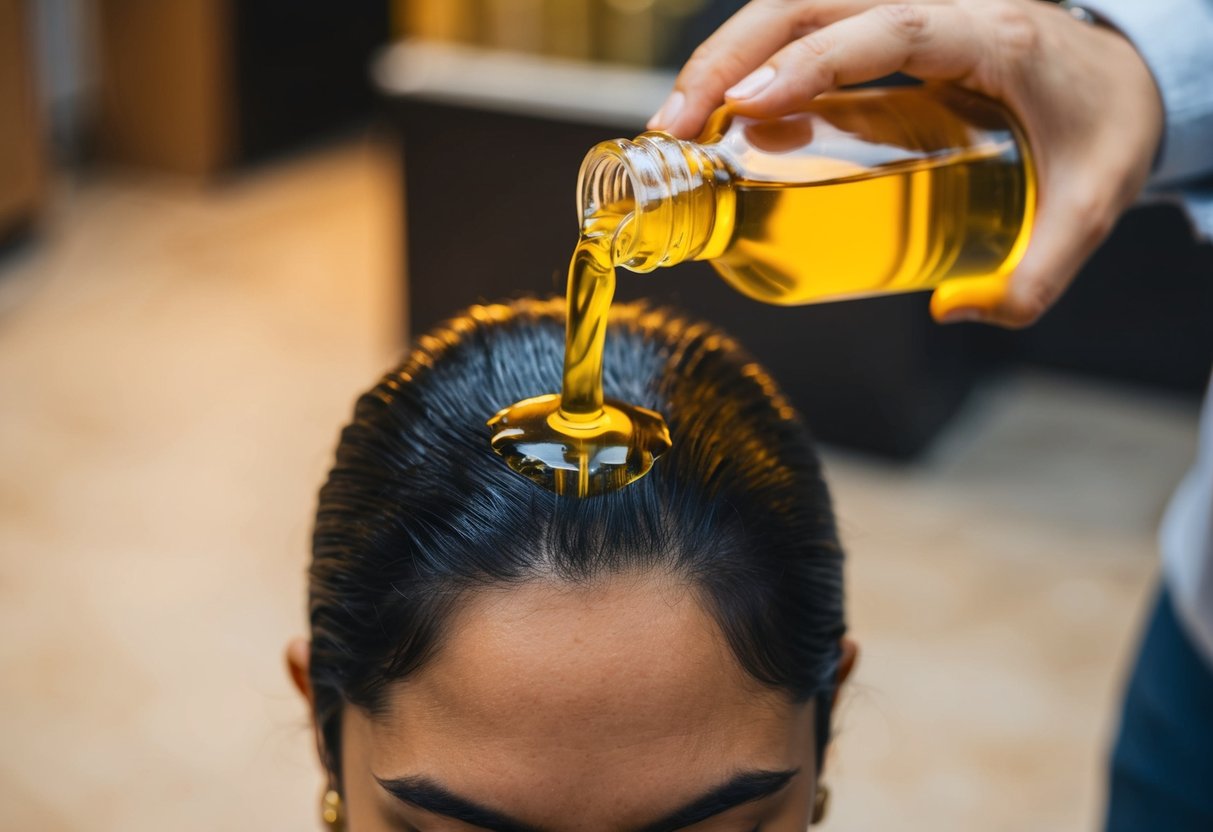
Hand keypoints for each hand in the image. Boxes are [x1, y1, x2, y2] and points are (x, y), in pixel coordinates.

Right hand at [648, 0, 1163, 327]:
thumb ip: (1039, 271)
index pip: (888, 26)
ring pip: (798, 6)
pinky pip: (808, 29)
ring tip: (679, 126)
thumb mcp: (1090, 202)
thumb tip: (959, 311)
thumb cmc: (1105, 127)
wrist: (1125, 75)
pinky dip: (754, 61)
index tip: (749, 107)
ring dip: (728, 57)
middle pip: (812, 1)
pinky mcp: (887, 29)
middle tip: (675, 129)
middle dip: (731, 57)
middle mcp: (943, 4)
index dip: (811, 59)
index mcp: (992, 33)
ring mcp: (910, 10)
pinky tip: (722, 112)